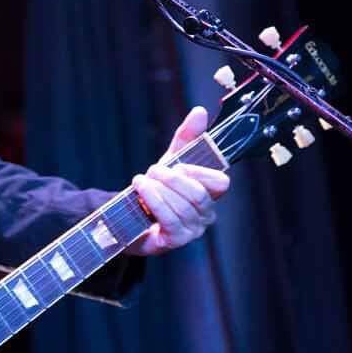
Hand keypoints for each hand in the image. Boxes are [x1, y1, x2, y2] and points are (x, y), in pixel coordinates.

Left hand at [126, 106, 229, 256]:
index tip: (177, 164)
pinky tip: (141, 192)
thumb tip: (200, 111)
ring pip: (182, 206)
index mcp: (210, 194)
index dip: (199, 171)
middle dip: (172, 178)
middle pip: (198, 194)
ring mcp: (192, 230)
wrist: (130, 215)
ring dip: (157, 190)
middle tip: (152, 170)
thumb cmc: (157, 188)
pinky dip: (153, 202)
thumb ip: (187, 137)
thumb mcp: (171, 159)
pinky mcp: (175, 241)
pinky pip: (169, 220)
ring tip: (140, 181)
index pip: (220, 182)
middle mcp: (206, 214)